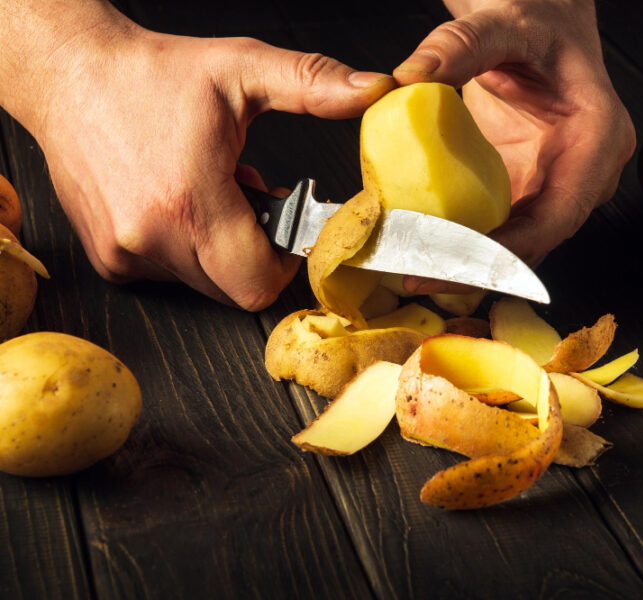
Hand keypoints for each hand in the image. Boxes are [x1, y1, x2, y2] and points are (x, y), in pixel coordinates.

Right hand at [15, 5, 393, 309]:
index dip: (284, 265)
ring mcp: (124, 253)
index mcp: (190, 200)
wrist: (68, 74)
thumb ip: (312, 84)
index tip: (286, 230)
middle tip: (246, 200)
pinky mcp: (106, 258)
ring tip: (208, 195)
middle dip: (254, 254)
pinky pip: (167, 275)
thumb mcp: (241, 67)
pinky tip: (177, 204)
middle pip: (233, 289)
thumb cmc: (149, 73)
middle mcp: (151, 237)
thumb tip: (374, 89)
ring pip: (201, 284)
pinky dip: (184, 250)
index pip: (257, 283)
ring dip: (219, 250)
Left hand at [394, 0, 634, 293]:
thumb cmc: (539, 27)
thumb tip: (410, 75)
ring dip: (465, 263)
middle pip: (533, 243)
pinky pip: (499, 229)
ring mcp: (555, 187)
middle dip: (475, 267)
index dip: (504, 251)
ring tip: (412, 271)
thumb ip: (460, 45)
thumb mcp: (504, 26)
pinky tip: (422, 249)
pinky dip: (462, 243)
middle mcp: (583, 175)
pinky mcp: (528, 191)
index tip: (452, 262)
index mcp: (596, 141)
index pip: (555, 217)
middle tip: (417, 275)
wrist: (543, 29)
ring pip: (515, 245)